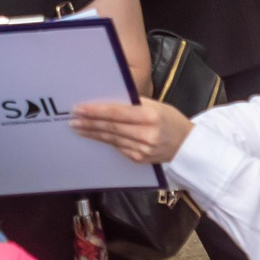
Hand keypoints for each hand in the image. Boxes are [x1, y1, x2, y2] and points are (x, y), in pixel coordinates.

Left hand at [71, 98, 193, 162]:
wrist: (187, 145)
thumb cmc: (170, 120)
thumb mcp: (156, 105)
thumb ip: (134, 103)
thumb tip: (108, 100)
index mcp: (151, 116)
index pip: (117, 113)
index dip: (96, 111)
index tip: (79, 108)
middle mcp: (146, 134)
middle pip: (111, 127)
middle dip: (89, 123)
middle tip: (73, 119)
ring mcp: (142, 149)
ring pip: (111, 139)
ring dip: (92, 133)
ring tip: (78, 128)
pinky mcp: (139, 159)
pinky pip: (118, 148)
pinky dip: (105, 141)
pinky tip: (94, 136)